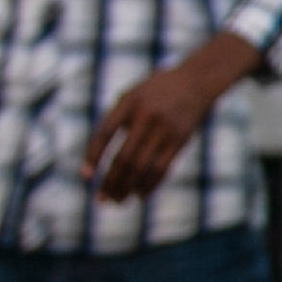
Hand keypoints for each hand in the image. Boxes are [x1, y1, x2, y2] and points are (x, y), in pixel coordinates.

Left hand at [84, 58, 229, 203]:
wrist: (196, 80)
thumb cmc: (156, 91)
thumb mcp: (132, 96)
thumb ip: (115, 120)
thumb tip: (97, 159)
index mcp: (128, 102)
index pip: (104, 133)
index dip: (93, 156)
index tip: (86, 177)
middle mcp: (146, 115)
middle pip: (123, 157)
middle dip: (111, 181)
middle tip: (101, 199)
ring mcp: (165, 128)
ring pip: (142, 166)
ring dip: (127, 187)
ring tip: (117, 201)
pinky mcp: (181, 139)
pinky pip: (162, 168)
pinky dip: (149, 185)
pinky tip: (140, 195)